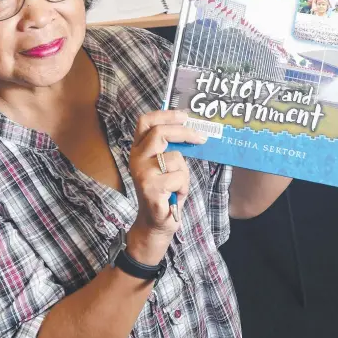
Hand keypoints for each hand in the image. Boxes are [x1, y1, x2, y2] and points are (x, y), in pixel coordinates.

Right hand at [128, 110, 205, 263]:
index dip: (165, 114)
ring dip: (184, 172)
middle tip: (201, 137)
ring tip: (178, 185)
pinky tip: (175, 195)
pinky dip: (184, 186)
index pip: (145, 121)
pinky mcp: (151, 187)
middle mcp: (136, 158)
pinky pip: (179, 177)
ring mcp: (142, 173)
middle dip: (184, 133)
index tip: (184, 115)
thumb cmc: (164, 191)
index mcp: (138, 149)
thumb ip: (170, 147)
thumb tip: (192, 128)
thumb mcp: (164, 165)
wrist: (155, 223)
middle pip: (160, 132)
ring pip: (175, 158)